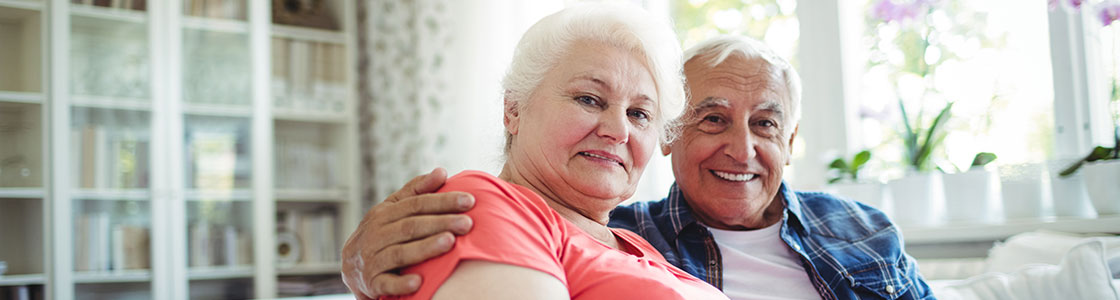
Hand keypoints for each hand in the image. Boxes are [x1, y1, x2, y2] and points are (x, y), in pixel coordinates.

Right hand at [342, 168, 474, 298]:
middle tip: (467, 223)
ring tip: (450, 242)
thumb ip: (416, 191)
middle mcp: (376, 234)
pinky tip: (419, 281)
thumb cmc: (381, 233)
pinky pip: (386, 282)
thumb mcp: (393, 209)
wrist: (351, 266)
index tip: (469, 200)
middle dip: (441, 223)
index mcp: (384, 213)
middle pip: (411, 226)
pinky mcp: (371, 282)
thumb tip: (441, 171)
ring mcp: (373, 258)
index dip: (443, 201)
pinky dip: (401, 283)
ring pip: (400, 252)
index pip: (417, 204)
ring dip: (425, 248)